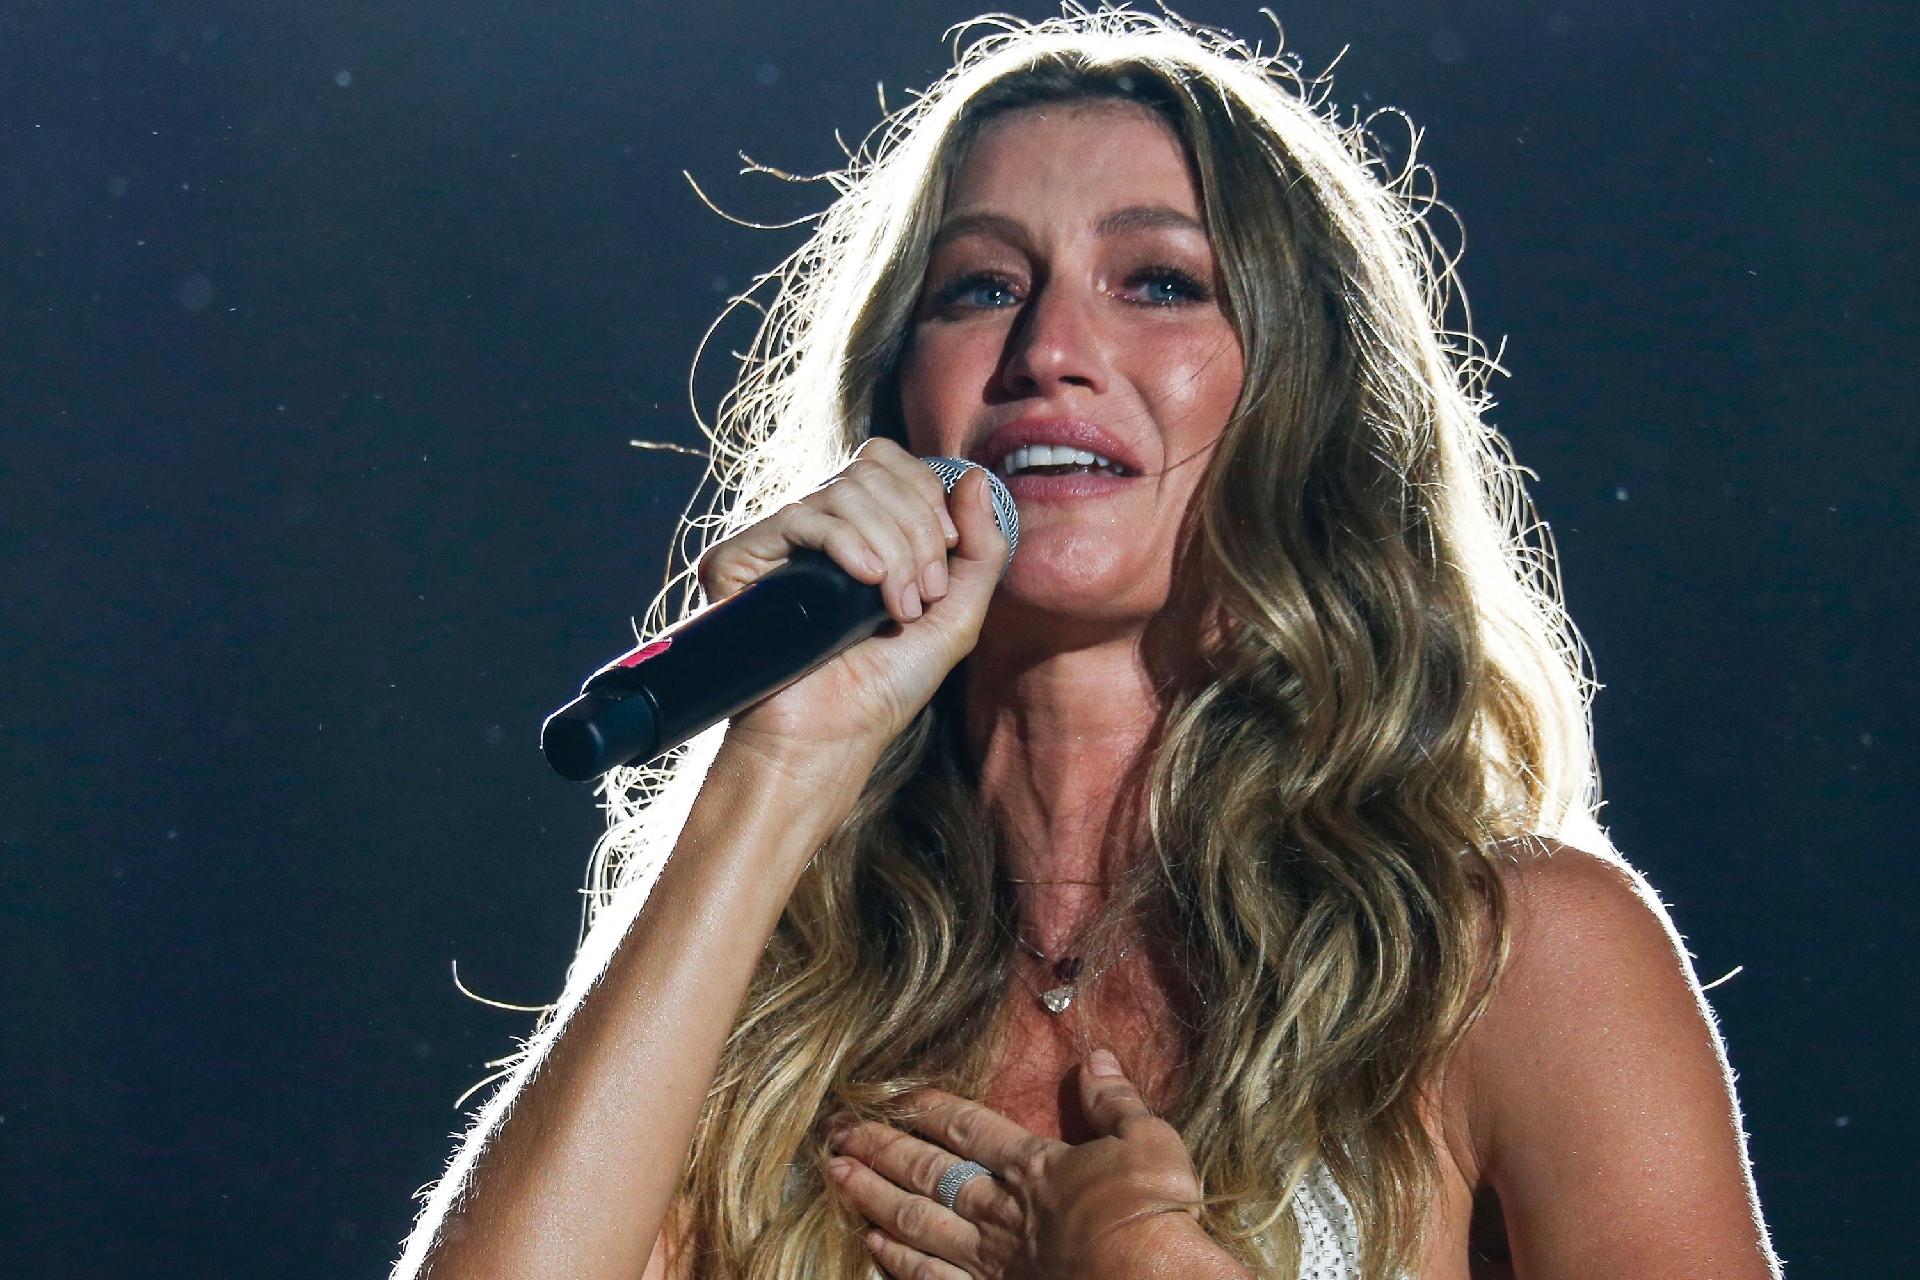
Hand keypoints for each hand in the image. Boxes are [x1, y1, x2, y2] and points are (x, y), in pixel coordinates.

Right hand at [696, 438, 1010, 768]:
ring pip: (845, 490)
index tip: (945, 553)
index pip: (889, 462)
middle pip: (873, 469)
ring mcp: (777, 539)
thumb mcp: (956, 613)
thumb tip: (977, 476)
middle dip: (916, 528)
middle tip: (922, 594)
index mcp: (858, 527)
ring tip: (897, 607)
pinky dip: (849, 543)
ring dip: (891, 547)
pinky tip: (867, 582)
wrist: (830, 738)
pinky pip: (802, 516)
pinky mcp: (740, 557)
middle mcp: (815, 524)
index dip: (927, 494)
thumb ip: (981, 547)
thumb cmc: (885, 685)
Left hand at [822, 1051, 1204, 1278]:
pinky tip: (871, 1247)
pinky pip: (930, 1277)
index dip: (928, 1109)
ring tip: (836, 1177)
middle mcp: (1000, 1207)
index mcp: (1034, 1164)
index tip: (893, 1096)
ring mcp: (990, 1257)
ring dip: (872, 1196)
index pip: (968, 1128)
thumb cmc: (1151, 1213)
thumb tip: (1095, 1058)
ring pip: (916, 1221)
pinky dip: (897, 1261)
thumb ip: (1115, 1102)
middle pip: (927, 1171)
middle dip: (880, 1148)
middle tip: (837, 1132)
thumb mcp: (1147, 1141)